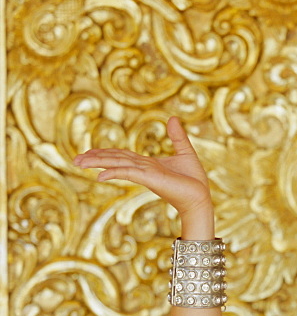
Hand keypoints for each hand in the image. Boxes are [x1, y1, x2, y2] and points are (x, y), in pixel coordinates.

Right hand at [73, 117, 213, 226]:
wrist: (200, 197)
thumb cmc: (193, 180)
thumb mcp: (185, 152)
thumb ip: (177, 136)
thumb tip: (172, 118)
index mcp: (147, 164)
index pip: (122, 156)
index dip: (105, 153)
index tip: (89, 152)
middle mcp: (142, 168)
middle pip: (114, 160)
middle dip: (95, 158)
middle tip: (75, 159)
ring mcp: (145, 174)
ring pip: (117, 165)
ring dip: (98, 163)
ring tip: (78, 163)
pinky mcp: (150, 179)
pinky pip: (128, 173)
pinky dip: (114, 172)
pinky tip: (100, 175)